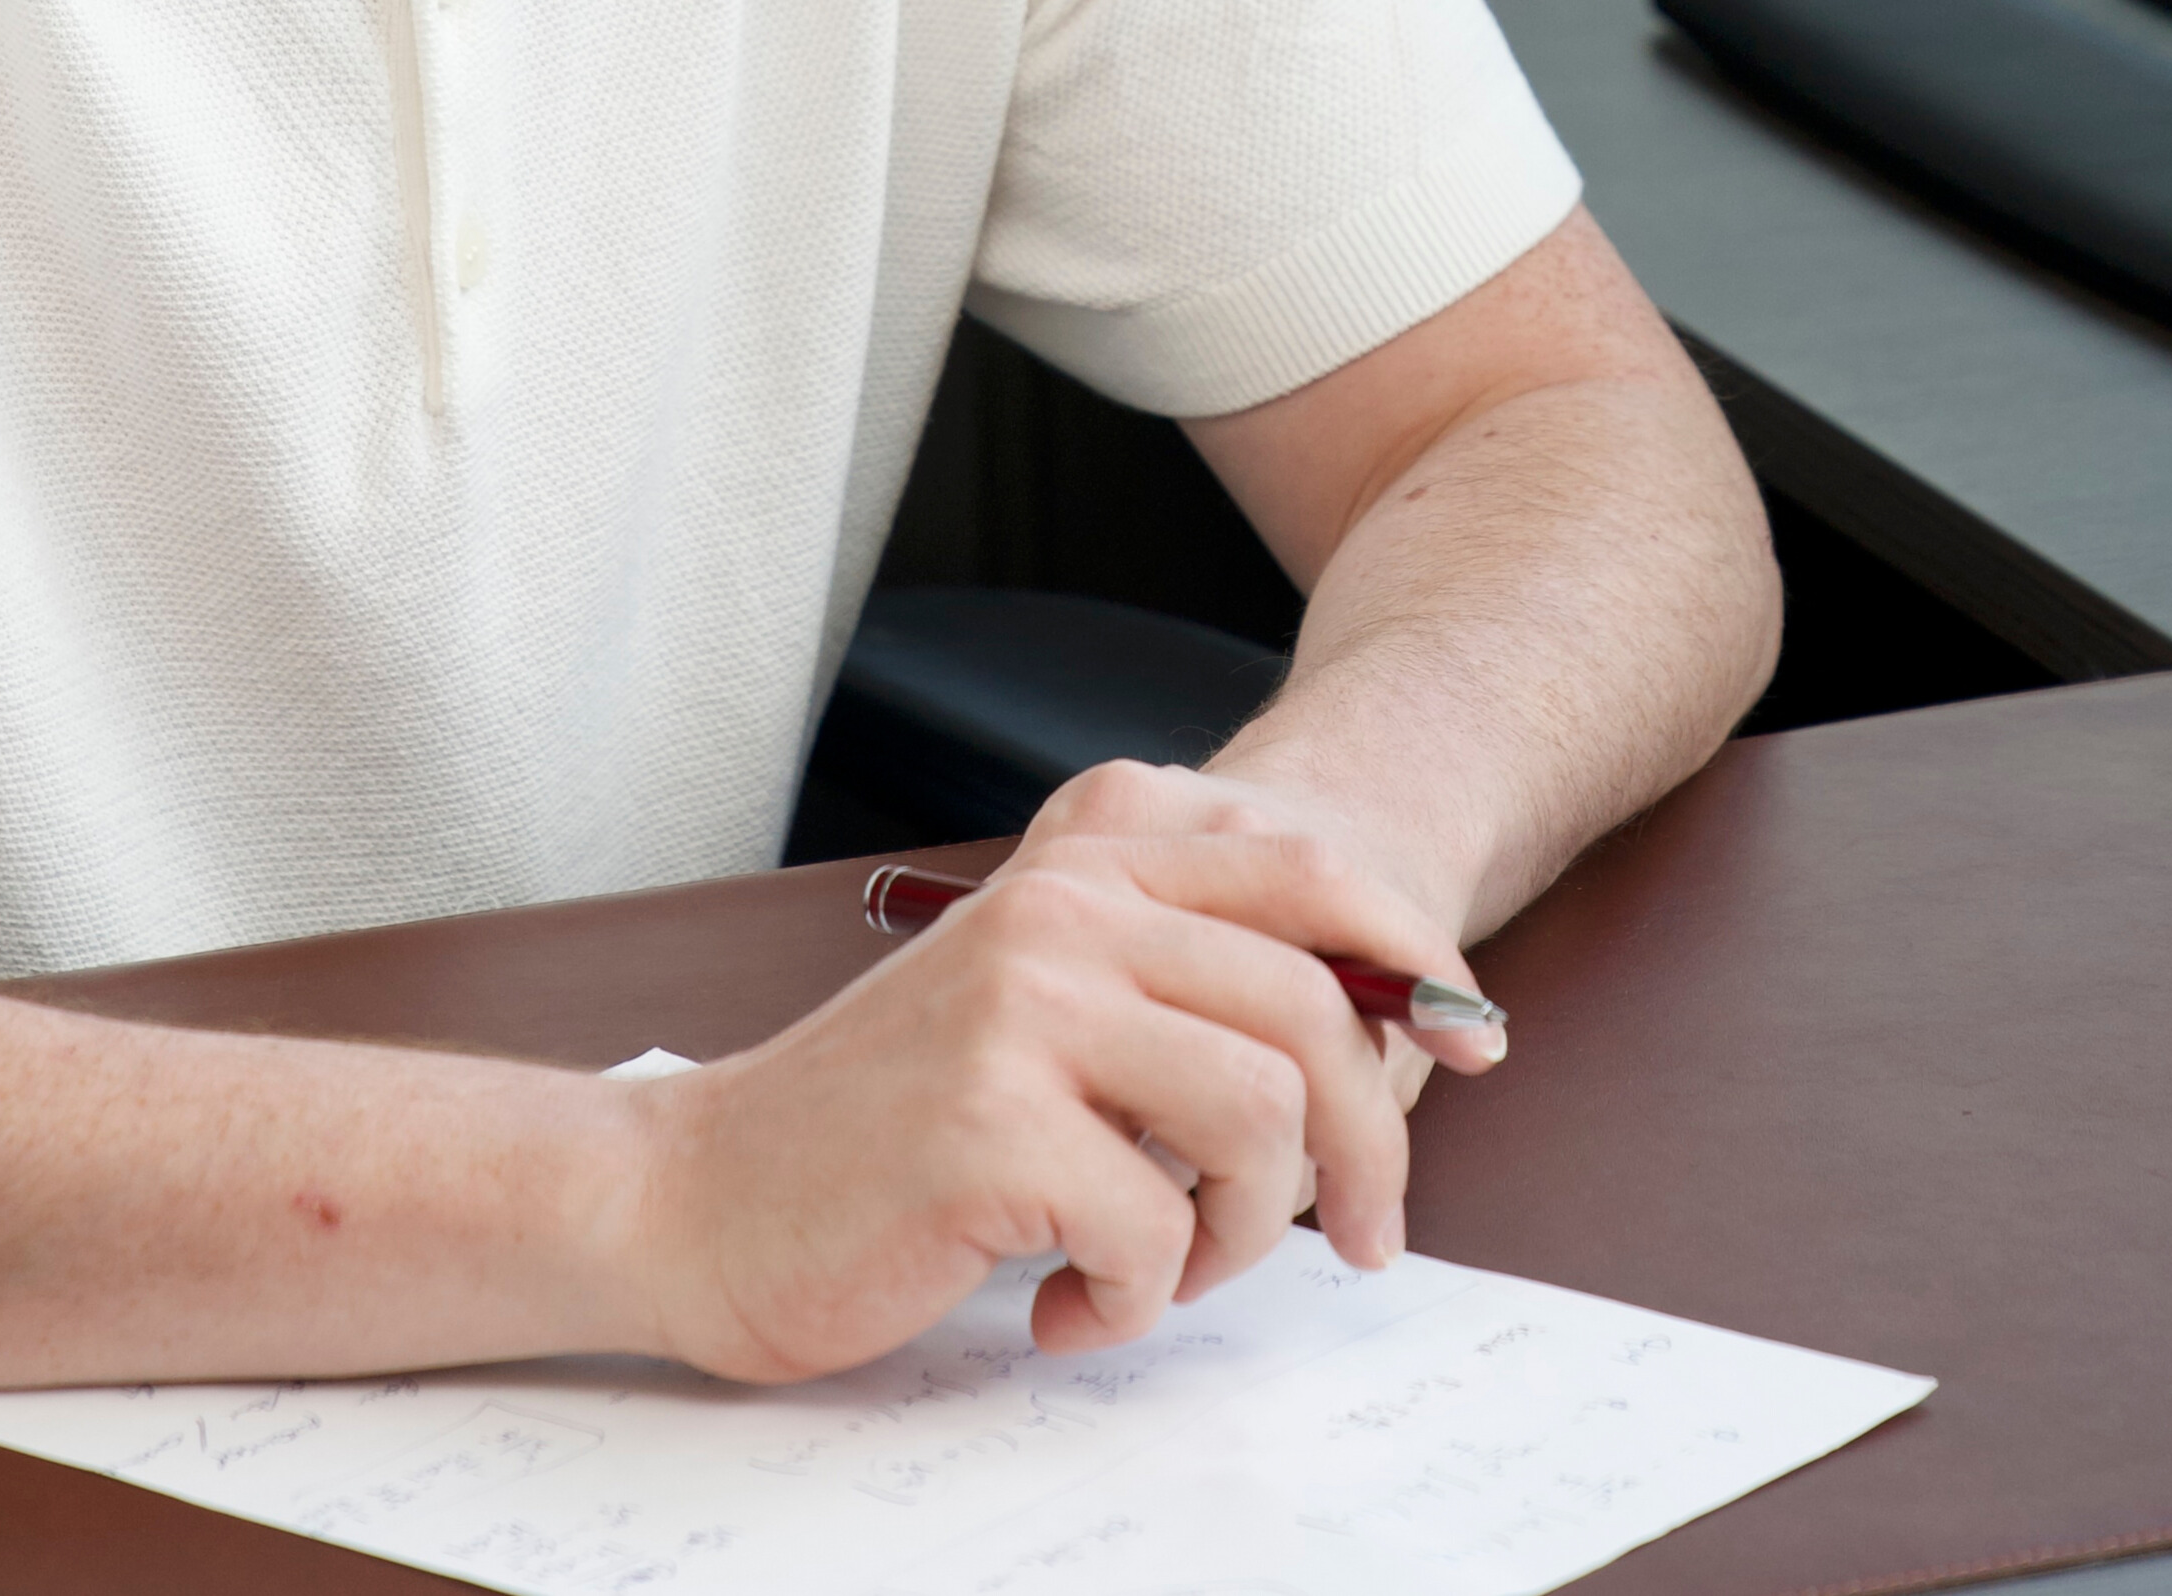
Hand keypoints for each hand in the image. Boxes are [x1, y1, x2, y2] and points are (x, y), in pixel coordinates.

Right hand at [602, 766, 1493, 1384]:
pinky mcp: (990, 1124)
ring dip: (1240, 1239)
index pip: (1312, 872)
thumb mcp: (1048, 1011)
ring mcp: (1025, 1008)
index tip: (1477, 1047)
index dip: (1417, 960)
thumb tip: (1395, 1034)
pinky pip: (1156, 1231)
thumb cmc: (888, 1131)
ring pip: (1260, 1123)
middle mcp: (1062, 910)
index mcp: (1086, 863)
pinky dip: (1130, 1300)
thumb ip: (1184, 991)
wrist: (694, 1200)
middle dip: (1366, 1152)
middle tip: (1356, 1242)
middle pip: (1316, 1016)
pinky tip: (1058, 1308)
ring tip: (1157, 1274)